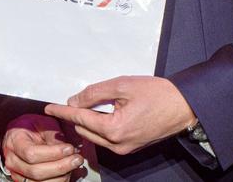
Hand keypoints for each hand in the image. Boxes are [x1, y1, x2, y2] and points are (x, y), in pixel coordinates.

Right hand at [1, 114, 82, 181]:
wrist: (22, 134)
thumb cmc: (31, 127)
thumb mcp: (42, 123)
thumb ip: (53, 135)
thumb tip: (66, 149)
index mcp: (14, 141)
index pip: (31, 153)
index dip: (53, 153)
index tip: (69, 148)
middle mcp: (12, 160)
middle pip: (36, 172)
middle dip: (60, 167)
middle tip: (76, 158)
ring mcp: (18, 174)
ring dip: (61, 176)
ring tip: (73, 164)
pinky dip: (59, 180)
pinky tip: (68, 172)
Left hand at [44, 76, 195, 155]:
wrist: (183, 106)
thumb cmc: (157, 94)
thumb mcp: (122, 85)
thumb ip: (94, 93)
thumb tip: (75, 100)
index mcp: (114, 129)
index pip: (80, 119)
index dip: (63, 111)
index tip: (49, 107)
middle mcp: (117, 144)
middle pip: (85, 131)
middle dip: (74, 117)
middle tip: (65, 104)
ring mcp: (125, 148)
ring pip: (95, 137)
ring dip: (86, 123)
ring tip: (82, 108)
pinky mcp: (130, 147)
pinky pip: (107, 140)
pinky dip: (99, 128)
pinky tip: (98, 115)